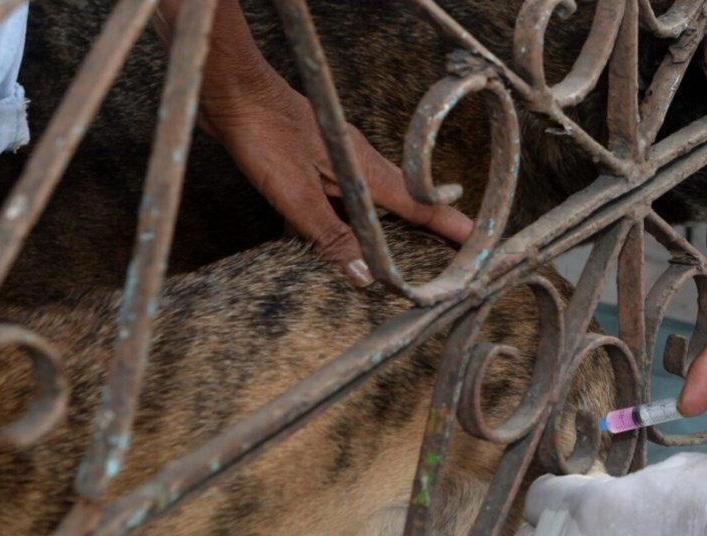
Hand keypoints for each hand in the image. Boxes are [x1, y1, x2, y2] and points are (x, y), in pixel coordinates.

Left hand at [156, 0, 472, 285]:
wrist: (231, 88)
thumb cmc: (264, 134)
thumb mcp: (296, 196)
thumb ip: (331, 236)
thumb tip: (365, 276)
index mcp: (366, 173)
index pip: (419, 207)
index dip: (448, 227)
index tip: (474, 244)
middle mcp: (361, 164)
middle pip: (406, 202)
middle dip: (431, 225)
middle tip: (453, 249)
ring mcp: (340, 158)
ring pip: (375, 198)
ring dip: (392, 222)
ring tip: (407, 247)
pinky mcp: (316, 156)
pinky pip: (347, 192)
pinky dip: (353, 212)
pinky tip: (340, 226)